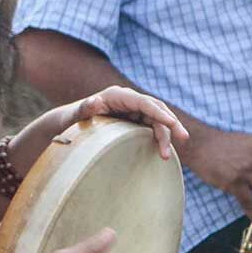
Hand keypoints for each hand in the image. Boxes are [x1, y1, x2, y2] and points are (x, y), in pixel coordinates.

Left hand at [68, 85, 189, 159]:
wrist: (67, 123)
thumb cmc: (70, 119)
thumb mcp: (73, 115)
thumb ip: (84, 108)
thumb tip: (94, 101)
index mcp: (118, 96)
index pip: (145, 103)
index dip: (159, 112)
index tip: (172, 123)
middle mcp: (128, 100)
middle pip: (156, 110)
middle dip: (171, 123)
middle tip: (183, 138)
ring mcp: (132, 110)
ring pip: (156, 120)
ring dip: (165, 135)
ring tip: (165, 156)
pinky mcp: (133, 121)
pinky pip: (151, 127)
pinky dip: (159, 137)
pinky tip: (162, 151)